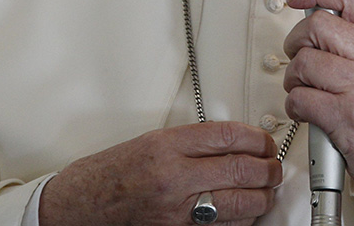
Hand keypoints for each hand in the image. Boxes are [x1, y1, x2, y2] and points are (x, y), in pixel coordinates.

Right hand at [39, 121, 282, 225]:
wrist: (81, 206)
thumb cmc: (111, 173)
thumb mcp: (152, 141)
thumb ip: (193, 141)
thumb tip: (234, 141)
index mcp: (166, 147)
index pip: (228, 136)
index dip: (256, 137)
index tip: (264, 140)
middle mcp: (174, 179)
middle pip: (241, 169)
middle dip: (267, 167)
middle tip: (273, 165)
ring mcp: (178, 213)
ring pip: (240, 204)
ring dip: (261, 196)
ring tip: (266, 188)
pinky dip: (242, 220)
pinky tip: (246, 210)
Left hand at [283, 0, 353, 225]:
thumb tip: (327, 19)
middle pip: (318, 26)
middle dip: (297, 41)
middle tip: (298, 55)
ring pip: (303, 62)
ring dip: (293, 78)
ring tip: (302, 88)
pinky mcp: (345, 117)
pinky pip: (300, 98)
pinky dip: (294, 105)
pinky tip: (305, 110)